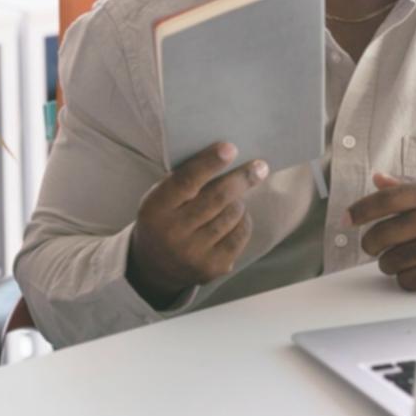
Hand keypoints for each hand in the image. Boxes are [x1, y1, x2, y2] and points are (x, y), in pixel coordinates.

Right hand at [127, 142, 266, 308]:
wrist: (155, 265)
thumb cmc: (164, 217)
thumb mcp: (160, 197)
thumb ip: (185, 179)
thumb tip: (226, 154)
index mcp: (155, 209)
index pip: (186, 181)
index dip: (209, 163)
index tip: (230, 148)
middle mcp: (172, 233)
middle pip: (216, 198)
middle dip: (242, 179)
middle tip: (260, 166)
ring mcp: (193, 253)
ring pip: (232, 215)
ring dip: (239, 201)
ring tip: (235, 197)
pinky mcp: (213, 267)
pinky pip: (240, 234)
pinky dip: (243, 220)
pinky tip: (237, 216)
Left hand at [346, 172, 415, 291]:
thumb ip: (406, 186)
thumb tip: (378, 179)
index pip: (383, 201)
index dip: (359, 210)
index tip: (346, 219)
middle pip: (381, 235)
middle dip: (370, 243)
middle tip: (372, 244)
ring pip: (391, 261)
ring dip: (386, 262)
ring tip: (394, 257)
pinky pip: (408, 280)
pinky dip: (403, 278)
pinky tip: (410, 269)